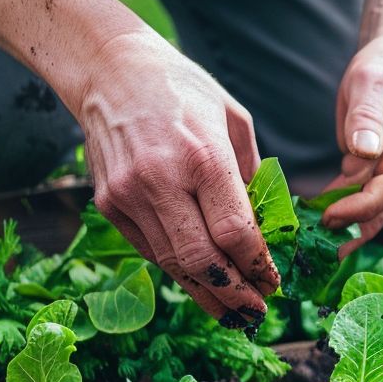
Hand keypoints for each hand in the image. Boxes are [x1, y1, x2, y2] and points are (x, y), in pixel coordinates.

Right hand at [80, 32, 279, 326]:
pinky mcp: (109, 204)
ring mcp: (129, 195)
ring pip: (173, 263)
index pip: (235, 232)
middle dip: (233, 293)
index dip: (257, 266)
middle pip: (202, 259)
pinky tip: (201, 286)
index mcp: (203, 157)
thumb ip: (253, 175)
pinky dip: (179, 272)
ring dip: (206, 294)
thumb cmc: (183, 90)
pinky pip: (151, 251)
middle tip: (256, 312)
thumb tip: (270, 226)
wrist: (108, 69)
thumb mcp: (234, 120)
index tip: (273, 283)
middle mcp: (161, 180)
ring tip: (232, 313)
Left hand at [321, 33, 382, 252]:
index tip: (329, 216)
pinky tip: (308, 226)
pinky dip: (336, 215)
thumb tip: (364, 152)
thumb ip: (366, 116)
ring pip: (371, 214)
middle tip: (311, 249)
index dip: (362, 206)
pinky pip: (359, 204)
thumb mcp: (370, 82)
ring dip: (341, 230)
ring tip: (306, 247)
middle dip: (349, 230)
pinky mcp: (379, 181)